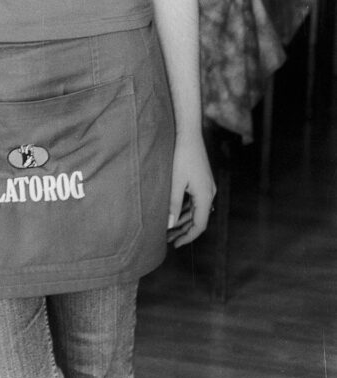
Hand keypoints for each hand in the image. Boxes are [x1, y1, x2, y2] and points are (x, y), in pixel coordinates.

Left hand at [167, 131, 215, 247]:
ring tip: (169, 229)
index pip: (200, 225)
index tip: (175, 244)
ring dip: (184, 220)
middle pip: (199, 219)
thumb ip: (173, 205)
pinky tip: (175, 212)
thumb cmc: (181, 155)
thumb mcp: (175, 182)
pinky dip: (186, 209)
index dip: (188, 237)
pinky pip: (196, 201)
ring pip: (197, 210)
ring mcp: (207, 186)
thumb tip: (170, 225)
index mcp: (205, 196)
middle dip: (184, 231)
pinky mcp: (202, 180)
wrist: (189, 133)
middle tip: (169, 239)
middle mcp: (209, 193)